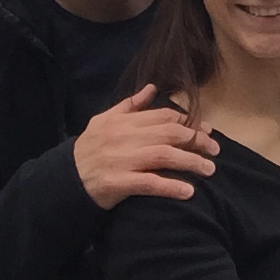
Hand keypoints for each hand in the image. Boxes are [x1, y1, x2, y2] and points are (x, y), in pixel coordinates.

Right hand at [74, 84, 219, 209]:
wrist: (64, 179)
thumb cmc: (88, 149)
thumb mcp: (104, 120)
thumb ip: (130, 105)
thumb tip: (153, 87)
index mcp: (124, 121)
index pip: (164, 116)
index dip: (189, 122)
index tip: (207, 130)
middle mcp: (125, 137)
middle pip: (170, 134)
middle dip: (197, 141)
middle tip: (215, 150)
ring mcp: (122, 160)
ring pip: (164, 156)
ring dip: (191, 163)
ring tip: (210, 170)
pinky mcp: (118, 183)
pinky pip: (149, 183)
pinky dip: (170, 187)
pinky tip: (188, 192)